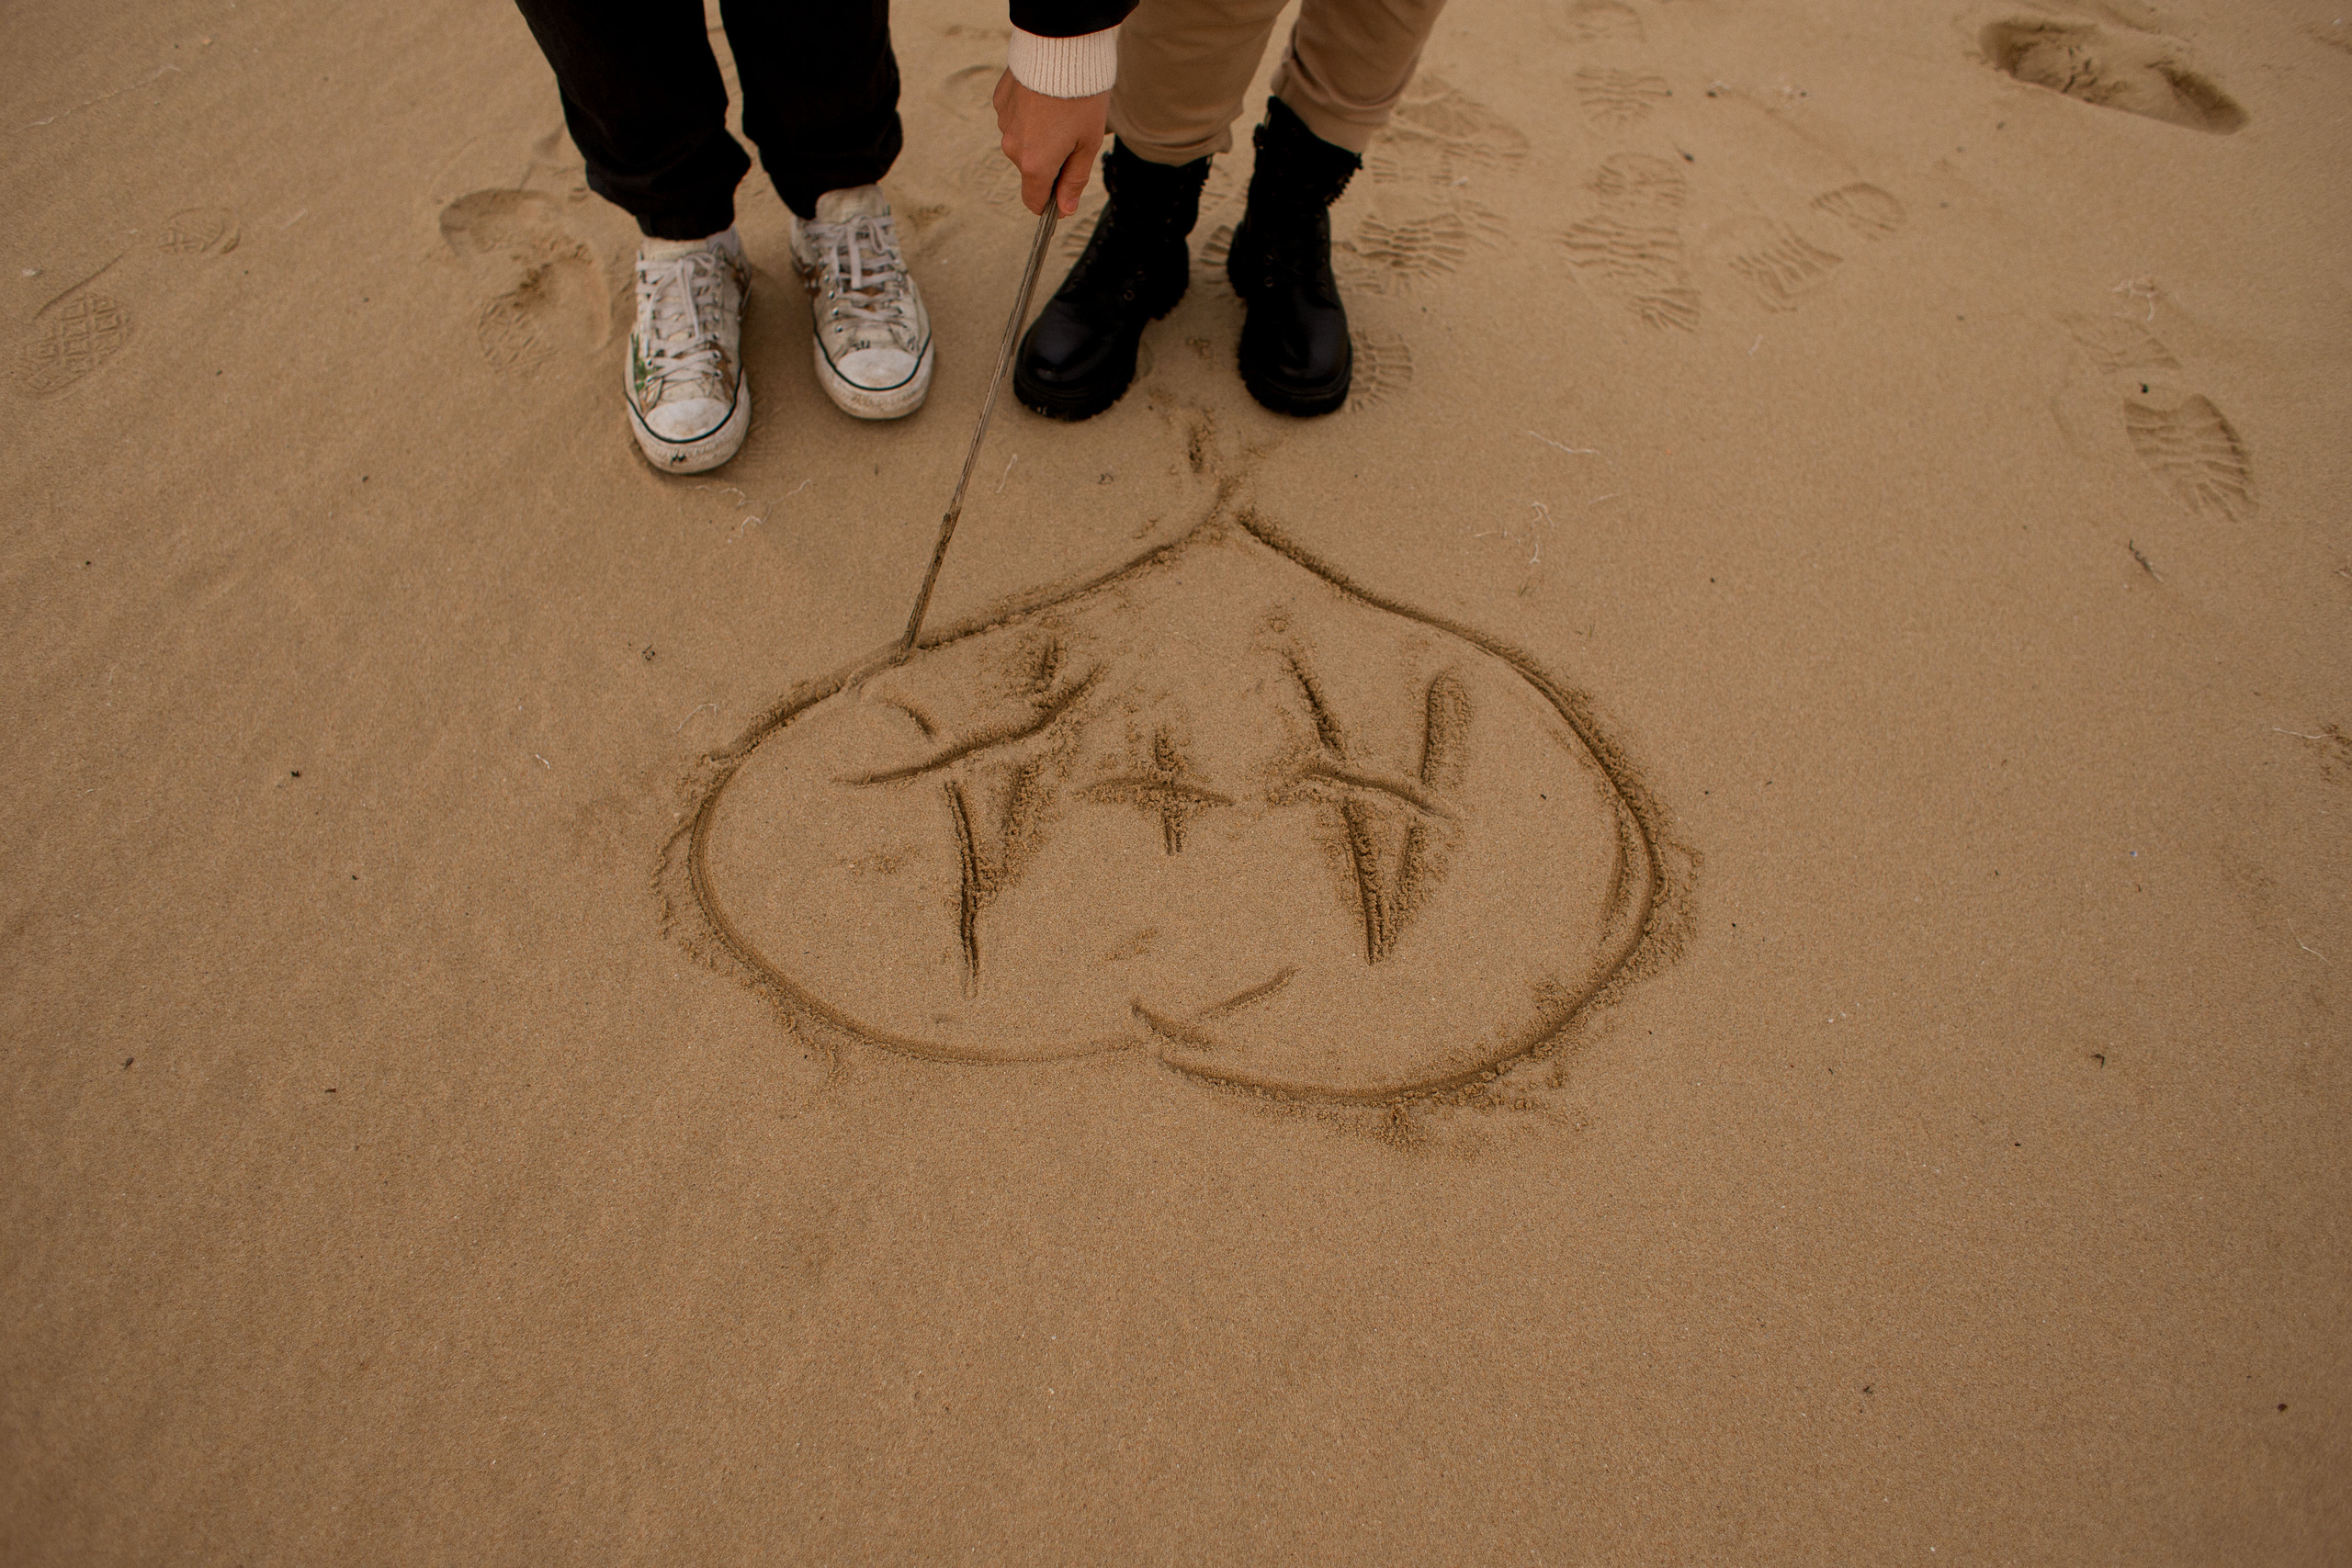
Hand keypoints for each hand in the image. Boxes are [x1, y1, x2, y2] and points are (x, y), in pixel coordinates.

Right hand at [993, 71, 1108, 216]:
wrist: (1061, 48)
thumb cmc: (1082, 96)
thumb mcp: (1088, 143)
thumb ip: (1074, 180)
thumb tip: (1064, 209)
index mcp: (1035, 164)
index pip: (1034, 201)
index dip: (1051, 202)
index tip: (1065, 192)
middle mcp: (1012, 148)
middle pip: (1030, 170)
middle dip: (1050, 161)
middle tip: (1074, 135)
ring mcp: (1003, 123)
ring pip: (1022, 142)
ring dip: (1039, 135)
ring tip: (1060, 110)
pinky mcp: (1000, 101)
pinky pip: (1015, 118)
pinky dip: (1029, 114)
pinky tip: (1044, 97)